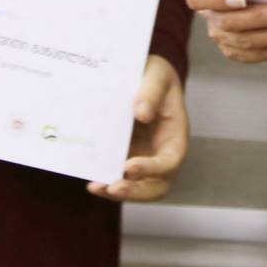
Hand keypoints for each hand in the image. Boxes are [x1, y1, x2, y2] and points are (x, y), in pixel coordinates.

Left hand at [88, 54, 188, 202]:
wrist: (140, 75)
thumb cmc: (153, 74)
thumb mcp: (157, 73)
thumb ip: (151, 90)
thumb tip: (141, 113)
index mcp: (175, 136)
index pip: (170, 162)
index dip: (153, 169)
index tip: (130, 166)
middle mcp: (160, 154)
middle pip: (156, 187)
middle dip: (135, 192)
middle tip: (113, 188)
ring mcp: (142, 159)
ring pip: (136, 188)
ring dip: (118, 192)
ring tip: (96, 187)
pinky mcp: (123, 158)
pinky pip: (117, 177)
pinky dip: (106, 182)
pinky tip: (91, 179)